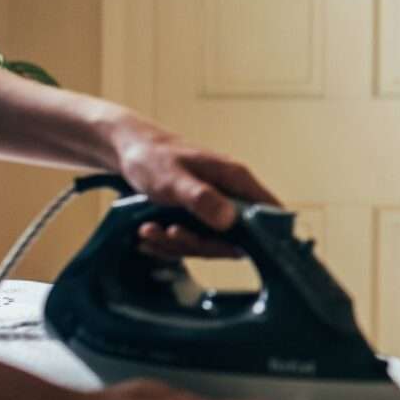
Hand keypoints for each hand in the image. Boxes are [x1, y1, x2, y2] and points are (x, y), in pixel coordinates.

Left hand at [109, 114, 280, 256]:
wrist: (129, 151)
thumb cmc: (153, 158)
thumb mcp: (174, 179)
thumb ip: (201, 198)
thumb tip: (229, 220)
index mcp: (236, 179)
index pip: (270, 211)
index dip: (267, 234)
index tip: (239, 247)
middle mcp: (231, 196)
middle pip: (235, 238)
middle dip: (199, 244)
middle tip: (170, 233)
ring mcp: (215, 208)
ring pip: (209, 244)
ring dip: (177, 244)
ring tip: (149, 230)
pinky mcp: (198, 218)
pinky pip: (191, 243)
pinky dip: (168, 244)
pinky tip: (149, 232)